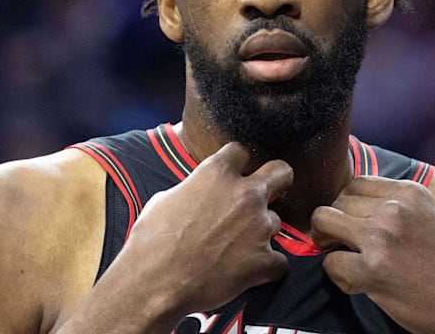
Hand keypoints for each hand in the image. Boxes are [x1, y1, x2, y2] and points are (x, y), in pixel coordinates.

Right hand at [105, 142, 292, 316]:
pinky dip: (266, 267)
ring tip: (236, 248)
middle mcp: (245, 194)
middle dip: (277, 181)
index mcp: (217, 173)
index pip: (241, 151)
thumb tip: (198, 194)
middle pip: (282, 172)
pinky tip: (246, 272)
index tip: (233, 175)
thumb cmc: (152, 242)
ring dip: (260, 233)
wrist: (153, 283)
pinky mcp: (264, 260)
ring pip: (276, 222)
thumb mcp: (166, 199)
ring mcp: (258, 227)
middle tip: (265, 195)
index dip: (237, 164)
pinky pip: (279, 262)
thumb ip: (193, 189)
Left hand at [310, 176, 434, 333]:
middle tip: (345, 245)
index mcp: (410, 191)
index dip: (348, 204)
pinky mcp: (373, 270)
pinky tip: (358, 282)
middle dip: (336, 224)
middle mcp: (395, 208)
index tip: (352, 223)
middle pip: (337, 201)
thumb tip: (354, 199)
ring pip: (323, 223)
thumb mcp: (431, 216)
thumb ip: (398, 203)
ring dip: (328, 243)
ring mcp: (382, 237)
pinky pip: (330, 263)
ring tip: (345, 258)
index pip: (356, 183)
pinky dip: (337, 275)